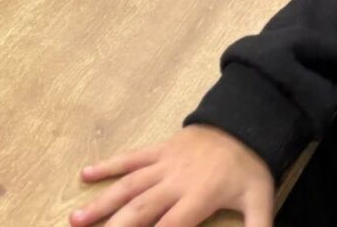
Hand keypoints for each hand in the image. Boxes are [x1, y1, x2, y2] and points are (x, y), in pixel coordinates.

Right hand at [70, 126, 273, 226]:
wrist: (245, 119)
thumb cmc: (250, 168)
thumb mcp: (261, 201)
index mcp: (198, 197)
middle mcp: (176, 181)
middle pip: (141, 209)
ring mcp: (164, 163)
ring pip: (128, 185)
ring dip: (102, 203)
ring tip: (75, 221)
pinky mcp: (159, 148)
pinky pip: (131, 157)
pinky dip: (108, 165)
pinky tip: (85, 174)